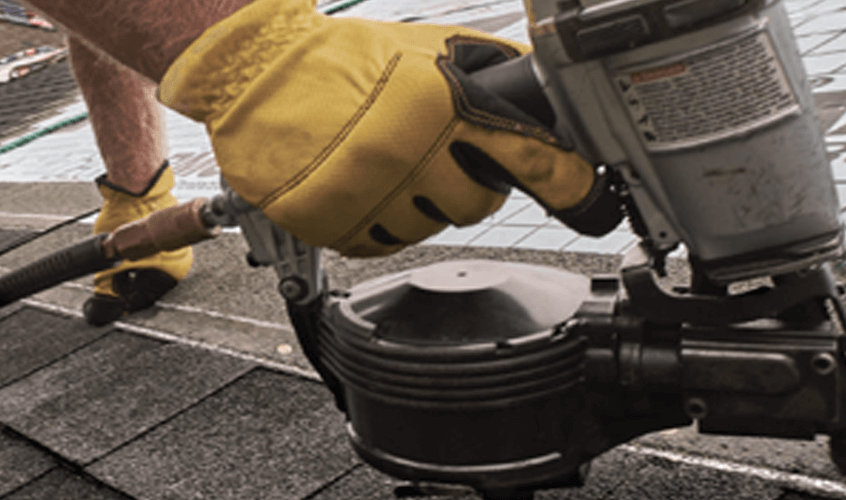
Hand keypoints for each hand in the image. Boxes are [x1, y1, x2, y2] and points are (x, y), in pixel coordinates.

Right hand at [159, 0, 619, 256]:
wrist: (257, 77)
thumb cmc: (340, 60)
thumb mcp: (426, 47)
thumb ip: (486, 71)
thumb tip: (541, 98)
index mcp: (442, 105)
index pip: (530, 160)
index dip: (569, 184)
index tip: (588, 196)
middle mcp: (410, 152)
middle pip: (477, 204)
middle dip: (468, 184)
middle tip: (440, 158)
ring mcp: (370, 194)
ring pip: (429, 227)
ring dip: (419, 203)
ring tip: (388, 164)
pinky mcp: (334, 225)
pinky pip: (383, 242)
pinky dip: (379, 220)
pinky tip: (363, 186)